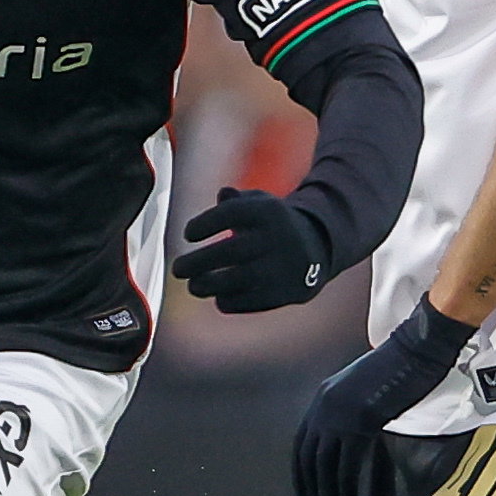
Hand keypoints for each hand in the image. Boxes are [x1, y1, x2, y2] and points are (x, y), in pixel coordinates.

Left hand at [174, 187, 333, 312]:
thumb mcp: (260, 204)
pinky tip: (219, 296)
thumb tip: (222, 194)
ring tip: (194, 285)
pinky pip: (246, 301)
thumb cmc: (273, 224)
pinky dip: (227, 301)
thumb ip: (236, 201)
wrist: (318, 248)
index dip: (204, 224)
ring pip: (236, 280)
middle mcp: (276, 238)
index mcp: (268, 211)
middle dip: (196, 262)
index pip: (230, 214)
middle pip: (229, 252)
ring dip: (207, 285)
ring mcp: (280, 268)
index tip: (188, 234)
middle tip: (177, 269)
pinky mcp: (283, 293)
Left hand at [293, 297, 477, 495]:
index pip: (302, 443)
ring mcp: (340, 414)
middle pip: (309, 457)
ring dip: (326, 494)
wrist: (415, 351)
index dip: (301, 472)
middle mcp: (324, 406)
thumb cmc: (398, 367)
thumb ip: (353, 412)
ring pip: (324, 464)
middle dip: (310, 489)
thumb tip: (352, 439)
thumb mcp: (364, 390)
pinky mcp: (359, 421)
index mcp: (322, 398)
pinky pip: (347, 460)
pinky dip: (345, 483)